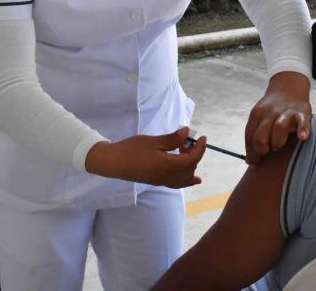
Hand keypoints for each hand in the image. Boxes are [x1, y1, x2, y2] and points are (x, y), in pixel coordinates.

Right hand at [85, 127, 206, 188]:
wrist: (113, 163)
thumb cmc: (131, 149)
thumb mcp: (152, 141)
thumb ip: (171, 139)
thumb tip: (187, 133)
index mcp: (167, 166)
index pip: (192, 159)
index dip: (200, 148)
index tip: (202, 137)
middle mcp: (167, 176)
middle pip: (190, 169)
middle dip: (194, 154)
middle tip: (187, 140)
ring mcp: (162, 181)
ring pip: (185, 178)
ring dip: (190, 165)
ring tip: (185, 151)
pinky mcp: (157, 181)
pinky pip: (178, 183)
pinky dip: (187, 179)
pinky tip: (193, 178)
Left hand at [245, 71, 311, 164]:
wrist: (288, 86)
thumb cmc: (272, 110)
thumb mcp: (259, 117)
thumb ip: (254, 136)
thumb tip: (250, 162)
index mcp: (256, 114)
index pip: (249, 136)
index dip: (251, 153)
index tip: (256, 162)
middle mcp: (269, 112)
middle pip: (260, 136)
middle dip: (262, 150)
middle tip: (268, 152)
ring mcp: (286, 112)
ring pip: (278, 128)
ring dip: (277, 142)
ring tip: (279, 146)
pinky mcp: (302, 112)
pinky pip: (302, 122)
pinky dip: (302, 130)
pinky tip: (302, 138)